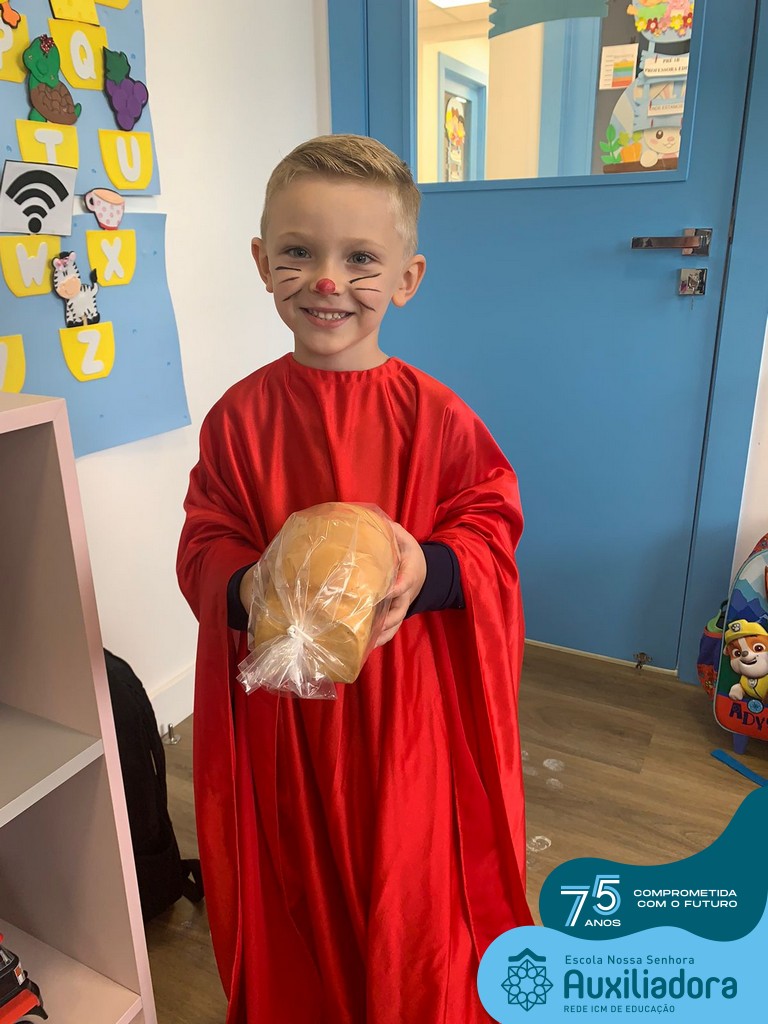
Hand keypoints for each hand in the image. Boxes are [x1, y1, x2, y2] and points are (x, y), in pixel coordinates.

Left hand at [375, 522, 426, 647]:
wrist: (425, 571)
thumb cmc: (411, 555)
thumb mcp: (406, 539)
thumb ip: (393, 532)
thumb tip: (377, 523)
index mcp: (410, 573)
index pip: (405, 582)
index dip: (396, 588)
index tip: (386, 592)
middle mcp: (407, 593)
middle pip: (400, 610)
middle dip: (388, 619)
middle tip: (373, 626)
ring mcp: (402, 605)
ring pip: (396, 623)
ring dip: (384, 633)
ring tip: (369, 643)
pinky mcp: (396, 613)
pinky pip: (391, 628)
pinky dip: (382, 637)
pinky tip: (367, 645)